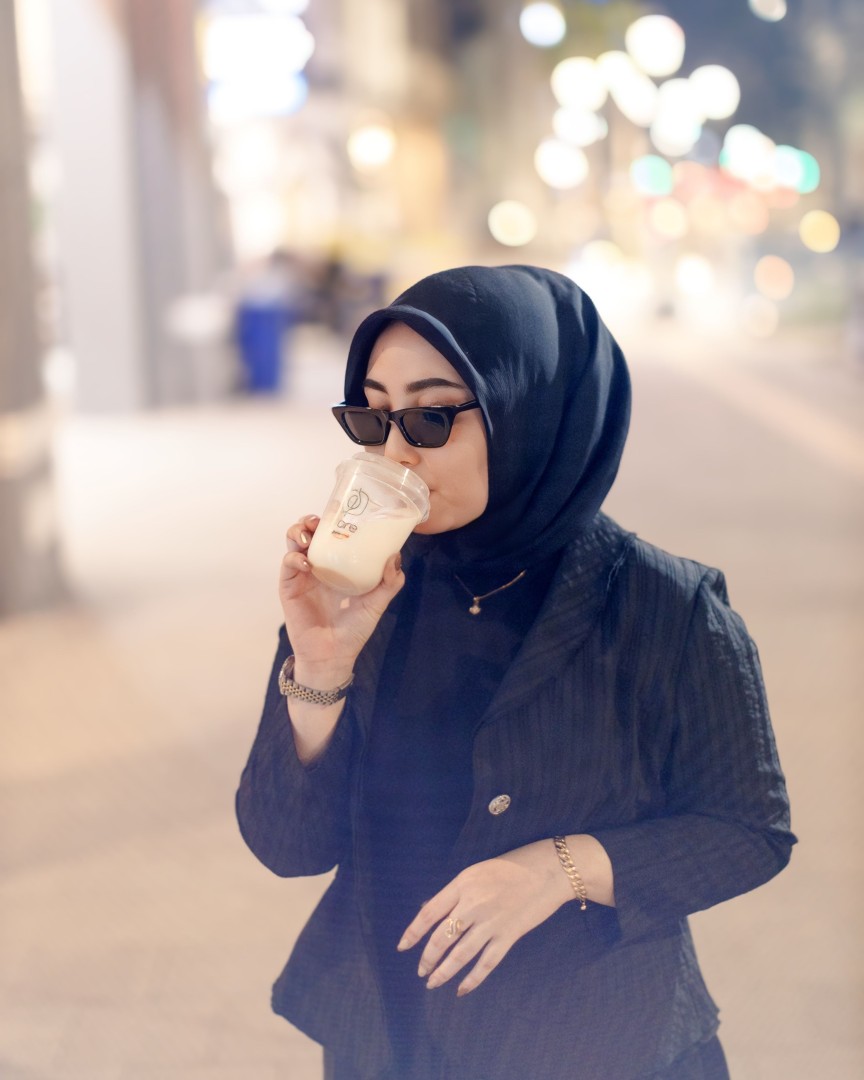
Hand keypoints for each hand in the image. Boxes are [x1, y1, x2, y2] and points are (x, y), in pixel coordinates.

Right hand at [279, 514, 405, 673]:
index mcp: (338, 566)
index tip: (339, 509)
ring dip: (298, 533)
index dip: (331, 519)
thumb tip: (395, 556)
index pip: (332, 535)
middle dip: (310, 521)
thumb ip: (389, 583)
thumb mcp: (376, 604)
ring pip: (293, 544)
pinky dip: (294, 558)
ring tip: (308, 536)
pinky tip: (307, 562)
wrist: (334, 656)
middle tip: (317, 520)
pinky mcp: (289, 587)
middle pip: (309, 533)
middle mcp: (318, 566)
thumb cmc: (354, 630)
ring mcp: (302, 575)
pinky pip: (288, 565)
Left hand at [396, 839, 574, 997]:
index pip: (429, 913)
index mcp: (462, 884)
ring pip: (460, 954)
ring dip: (443, 972)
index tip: (403, 947)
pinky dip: (472, 979)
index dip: (413, 932)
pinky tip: (461, 990)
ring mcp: (491, 922)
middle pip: (442, 937)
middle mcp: (473, 904)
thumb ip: (456, 892)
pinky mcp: (509, 936)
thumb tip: (433, 912)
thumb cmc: (512, 866)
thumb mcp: (477, 871)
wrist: (549, 870)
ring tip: (432, 982)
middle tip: (421, 971)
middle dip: (428, 958)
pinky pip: (486, 963)